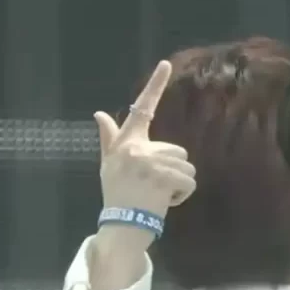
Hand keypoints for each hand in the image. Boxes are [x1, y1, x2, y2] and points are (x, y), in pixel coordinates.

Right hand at [94, 60, 196, 249]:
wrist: (121, 225)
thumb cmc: (117, 194)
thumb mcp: (109, 165)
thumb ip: (109, 138)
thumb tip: (99, 114)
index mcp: (127, 143)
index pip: (141, 109)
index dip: (155, 85)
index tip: (166, 64)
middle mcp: (137, 149)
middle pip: (178, 150)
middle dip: (174, 170)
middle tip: (155, 186)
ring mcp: (150, 163)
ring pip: (187, 167)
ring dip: (180, 184)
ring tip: (159, 195)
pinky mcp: (162, 178)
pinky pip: (189, 181)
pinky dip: (184, 194)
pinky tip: (166, 202)